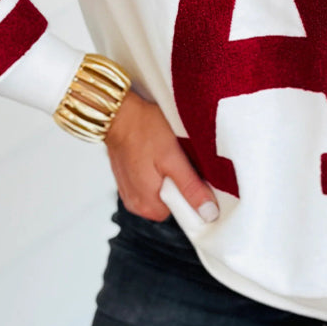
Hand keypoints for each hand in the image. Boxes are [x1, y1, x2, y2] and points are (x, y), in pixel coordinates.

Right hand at [104, 91, 218, 223]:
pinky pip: (151, 183)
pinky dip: (157, 171)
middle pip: (172, 203)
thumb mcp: (173, 157)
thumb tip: (208, 213)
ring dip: (169, 176)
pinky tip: (156, 154)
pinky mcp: (128, 180)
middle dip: (180, 184)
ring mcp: (130, 192)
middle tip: (178, 161)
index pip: (182, 214)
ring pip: (162, 192)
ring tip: (166, 156)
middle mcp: (136, 204)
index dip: (192, 195)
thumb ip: (190, 187)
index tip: (193, 175)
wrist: (118, 111)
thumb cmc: (143, 129)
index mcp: (147, 205)